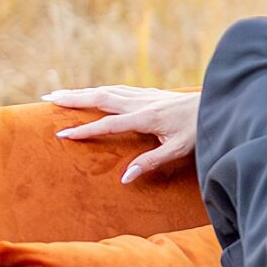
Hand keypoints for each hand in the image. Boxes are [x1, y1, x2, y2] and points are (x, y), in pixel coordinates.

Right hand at [44, 86, 200, 184]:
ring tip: (61, 95)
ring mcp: (145, 95)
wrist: (218, 105)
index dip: (84, 130)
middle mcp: (142, 102)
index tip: (62, 135)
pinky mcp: (150, 93)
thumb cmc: (199, 131)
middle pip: (101, 97)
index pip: (108, 125)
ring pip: (108, 90)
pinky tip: (94, 93)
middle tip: (48, 99)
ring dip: (83, 92)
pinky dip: (100, 90)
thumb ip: (150, 162)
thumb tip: (125, 177)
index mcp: (146, 117)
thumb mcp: (177, 151)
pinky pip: (118, 90)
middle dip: (73, 99)